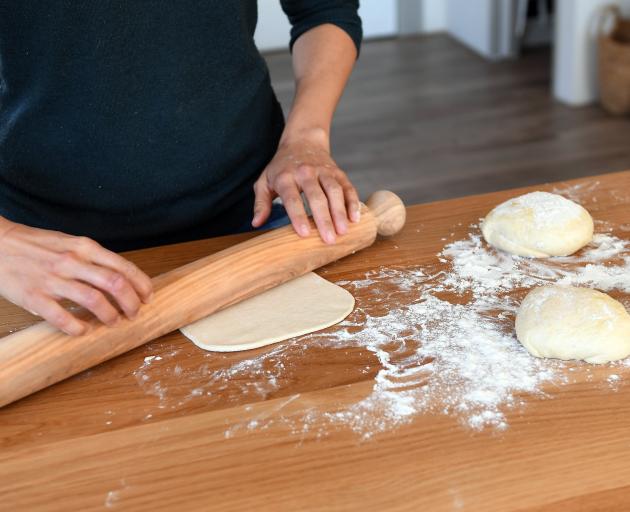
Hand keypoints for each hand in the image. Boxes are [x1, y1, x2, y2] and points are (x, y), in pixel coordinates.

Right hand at [0, 219, 152, 334]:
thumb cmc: (36, 245)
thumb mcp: (70, 242)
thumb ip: (93, 258)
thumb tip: (120, 278)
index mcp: (84, 247)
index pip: (123, 267)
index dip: (141, 285)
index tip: (147, 296)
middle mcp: (72, 262)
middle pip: (115, 284)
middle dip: (131, 303)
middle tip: (134, 313)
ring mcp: (53, 280)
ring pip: (94, 300)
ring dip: (110, 315)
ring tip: (114, 322)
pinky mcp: (33, 297)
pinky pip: (61, 317)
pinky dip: (77, 328)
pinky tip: (83, 330)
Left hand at [251, 131, 360, 243]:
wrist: (302, 141)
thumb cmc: (281, 167)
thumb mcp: (264, 181)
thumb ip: (261, 203)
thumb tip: (256, 223)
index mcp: (285, 176)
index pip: (292, 198)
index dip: (298, 216)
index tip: (304, 233)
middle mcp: (306, 172)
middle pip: (317, 197)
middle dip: (324, 219)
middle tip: (329, 239)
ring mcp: (324, 171)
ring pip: (335, 191)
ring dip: (340, 212)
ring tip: (343, 231)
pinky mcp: (338, 172)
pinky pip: (347, 187)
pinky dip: (353, 202)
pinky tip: (355, 217)